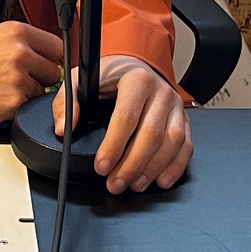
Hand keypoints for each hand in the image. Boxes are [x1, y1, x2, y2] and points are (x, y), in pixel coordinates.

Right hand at [0, 21, 63, 124]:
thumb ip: (24, 43)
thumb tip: (50, 56)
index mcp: (17, 32)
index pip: (57, 46)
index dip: (50, 58)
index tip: (43, 63)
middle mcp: (20, 53)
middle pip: (54, 71)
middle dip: (39, 77)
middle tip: (15, 78)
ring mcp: (18, 79)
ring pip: (42, 91)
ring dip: (27, 93)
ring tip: (1, 87)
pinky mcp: (13, 102)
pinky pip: (29, 107)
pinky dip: (17, 107)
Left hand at [52, 56, 191, 191]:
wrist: (135, 66)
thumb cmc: (110, 77)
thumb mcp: (81, 80)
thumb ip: (68, 102)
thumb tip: (64, 129)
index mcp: (136, 79)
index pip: (126, 117)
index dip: (114, 146)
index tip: (101, 167)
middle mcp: (161, 92)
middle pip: (151, 134)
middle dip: (132, 165)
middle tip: (115, 183)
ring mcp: (176, 106)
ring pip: (172, 142)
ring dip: (153, 169)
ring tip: (134, 185)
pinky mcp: (184, 119)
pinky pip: (186, 146)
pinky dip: (175, 167)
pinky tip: (159, 180)